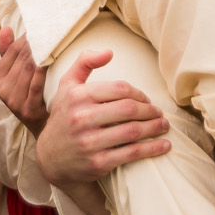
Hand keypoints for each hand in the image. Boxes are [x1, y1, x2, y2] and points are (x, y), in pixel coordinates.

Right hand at [0, 29, 46, 133]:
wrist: (46, 130)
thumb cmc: (33, 97)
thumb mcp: (17, 76)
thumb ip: (8, 52)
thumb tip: (6, 28)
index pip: (11, 50)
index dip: (26, 38)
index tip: (40, 29)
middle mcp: (2, 90)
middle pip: (21, 57)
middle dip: (37, 43)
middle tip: (52, 31)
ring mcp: (14, 100)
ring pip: (29, 67)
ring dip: (42, 52)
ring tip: (55, 41)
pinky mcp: (28, 108)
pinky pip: (36, 83)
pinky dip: (44, 68)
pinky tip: (53, 59)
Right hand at [35, 48, 171, 185]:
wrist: (50, 158)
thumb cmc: (64, 116)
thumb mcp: (66, 86)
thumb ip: (84, 62)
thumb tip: (109, 51)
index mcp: (77, 96)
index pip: (119, 89)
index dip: (139, 94)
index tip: (147, 100)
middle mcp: (81, 118)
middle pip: (129, 109)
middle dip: (150, 111)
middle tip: (159, 113)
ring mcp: (89, 142)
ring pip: (132, 131)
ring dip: (155, 128)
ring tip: (164, 126)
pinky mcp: (97, 163)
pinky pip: (131, 153)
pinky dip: (152, 148)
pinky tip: (164, 145)